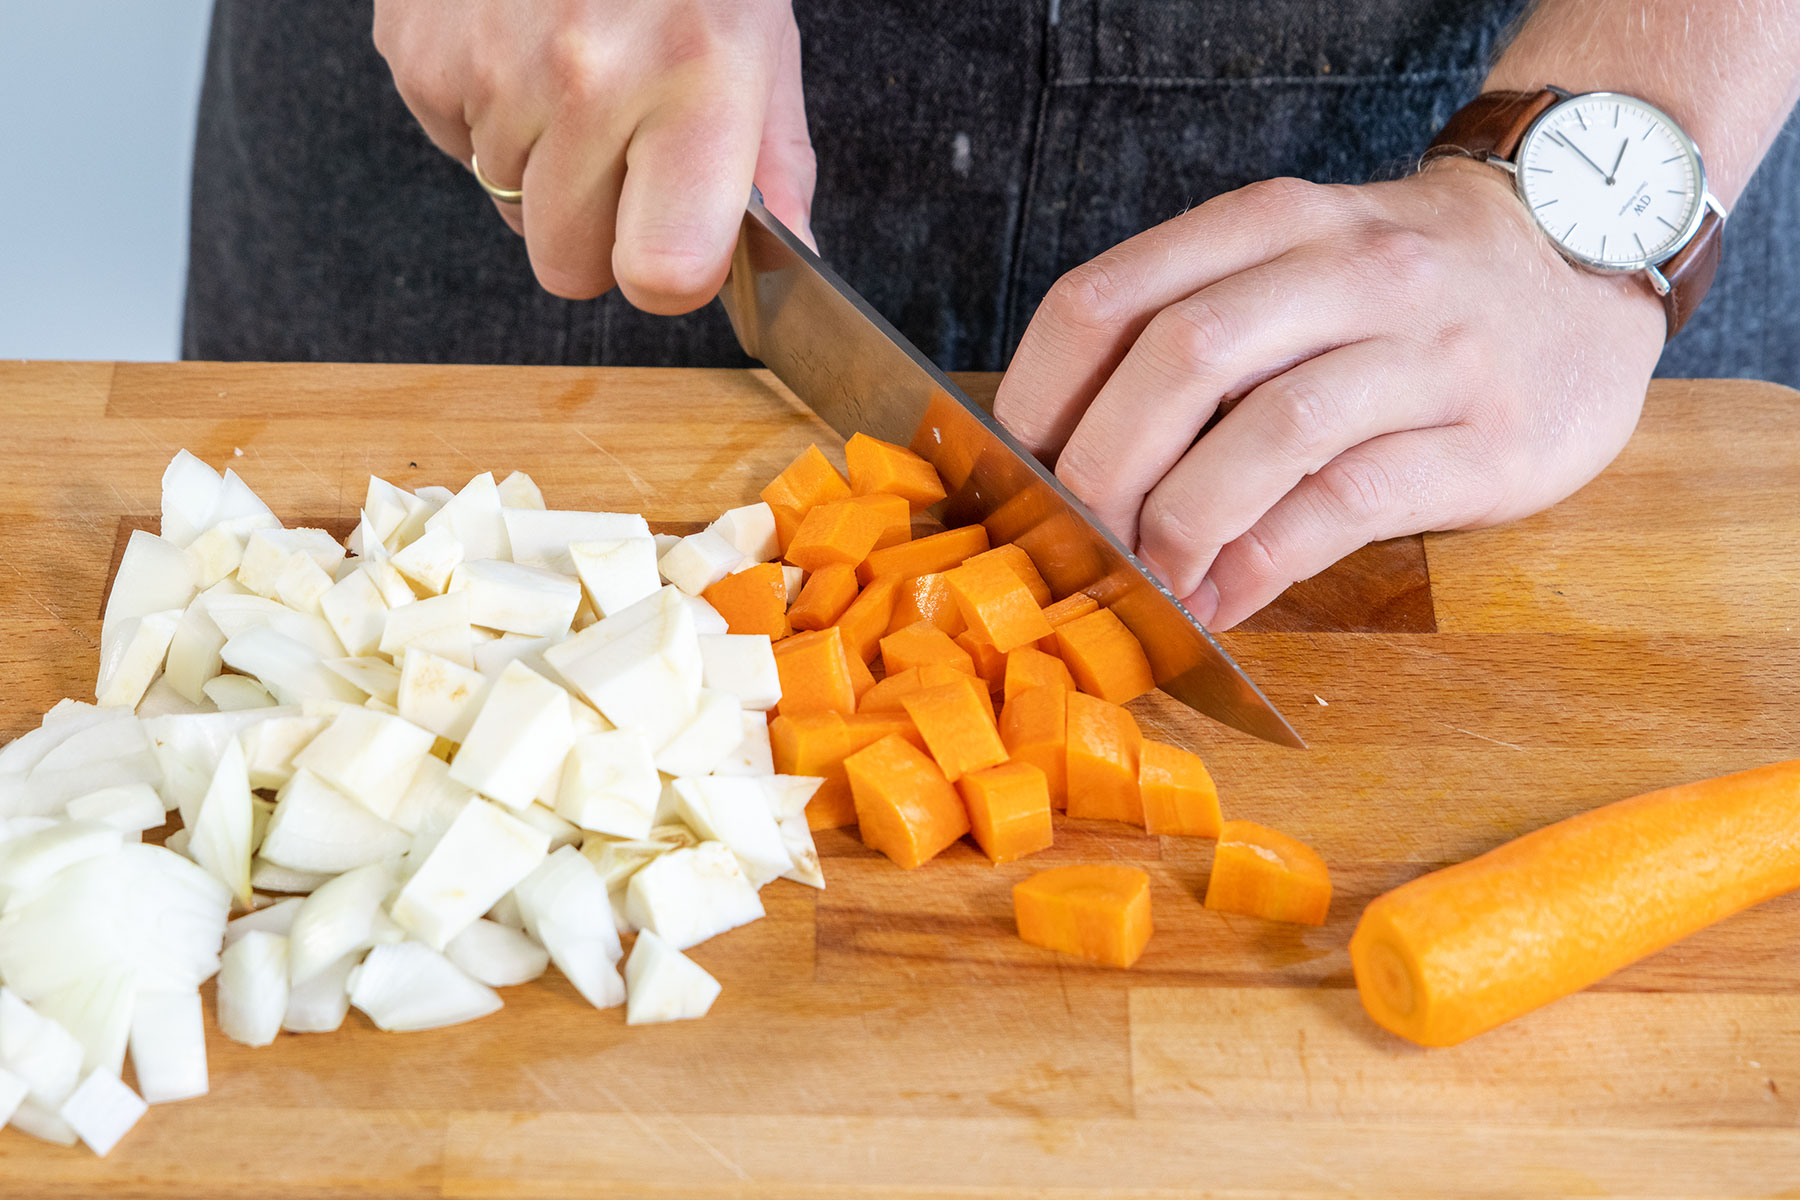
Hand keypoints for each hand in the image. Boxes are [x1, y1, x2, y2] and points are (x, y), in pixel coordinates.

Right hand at [373, 0, 813, 310]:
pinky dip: (486, 115)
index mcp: (693, 83)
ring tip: (574, 70)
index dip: (667, 276)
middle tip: (624, 150)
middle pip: (569, 266)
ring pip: (507, 207)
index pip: (662, 275)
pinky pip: (453, 145)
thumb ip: (774, 155)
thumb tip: (788, 254)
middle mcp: (588, 81)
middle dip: (596, 232)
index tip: (675, 244)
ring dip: (541, 164)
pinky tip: (519, 44)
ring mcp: (491, 70)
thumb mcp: (758, 33)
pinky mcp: (418, 55)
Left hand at [992, 159, 1665, 629]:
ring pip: (1271, 430)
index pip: (1112, 295)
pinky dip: (1265, 561)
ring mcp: (1427, 351)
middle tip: (1074, 539)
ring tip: (1148, 581)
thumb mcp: (1294, 265)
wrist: (1584, 267)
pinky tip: (1224, 598)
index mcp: (1271, 224)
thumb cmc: (1402, 292)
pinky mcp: (1488, 437)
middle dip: (1103, 467)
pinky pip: (1350, 502)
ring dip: (1182, 522)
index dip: (1040, 395)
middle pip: (1182, 358)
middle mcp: (1348, 269)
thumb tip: (1065, 456)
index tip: (1013, 469)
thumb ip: (1193, 332)